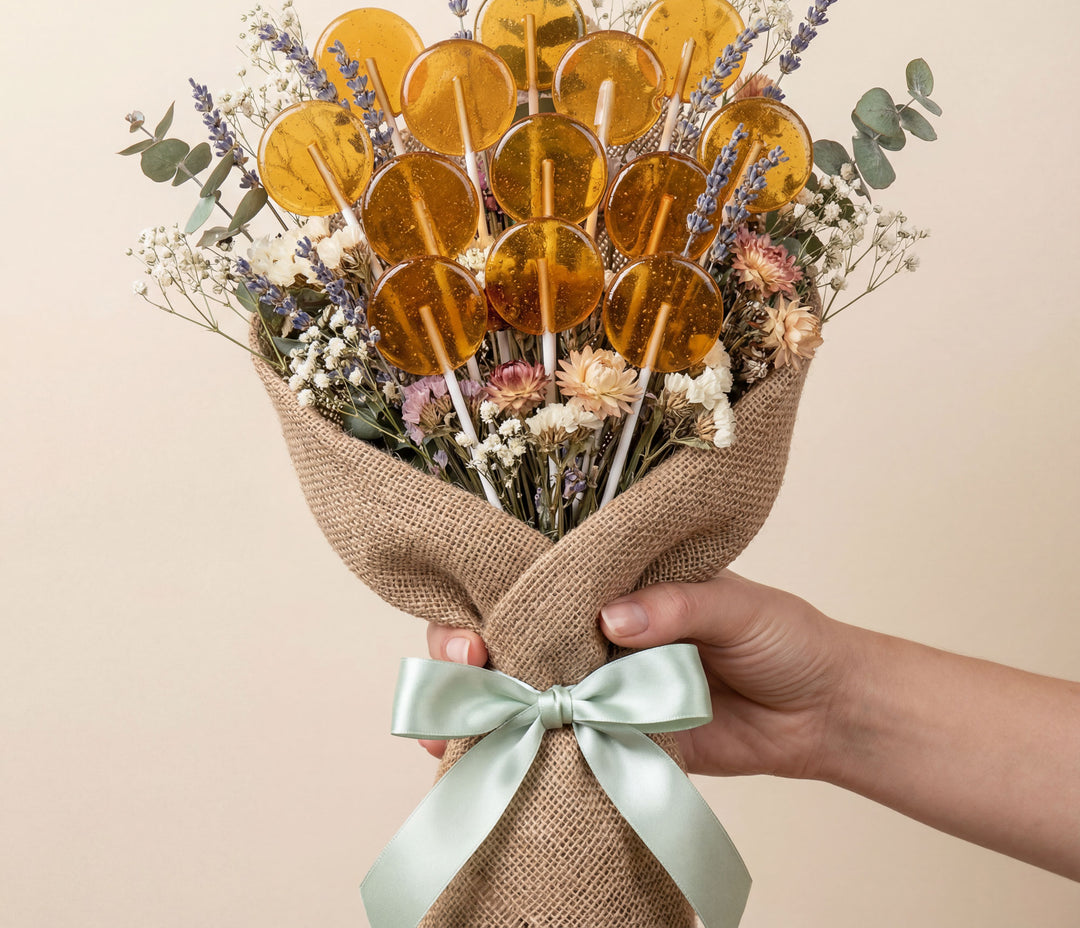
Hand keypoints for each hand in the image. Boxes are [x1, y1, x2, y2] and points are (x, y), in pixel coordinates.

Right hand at [423, 572, 855, 778]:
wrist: (827, 713)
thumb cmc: (787, 637)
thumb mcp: (738, 605)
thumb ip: (677, 606)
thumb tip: (612, 620)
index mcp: (623, 581)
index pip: (545, 575)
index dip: (499, 588)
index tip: (478, 617)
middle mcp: (602, 631)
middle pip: (519, 633)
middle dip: (476, 650)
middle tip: (467, 664)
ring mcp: (607, 687)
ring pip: (533, 691)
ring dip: (489, 708)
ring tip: (453, 731)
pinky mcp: (623, 739)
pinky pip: (570, 748)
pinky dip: (532, 757)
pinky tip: (490, 765)